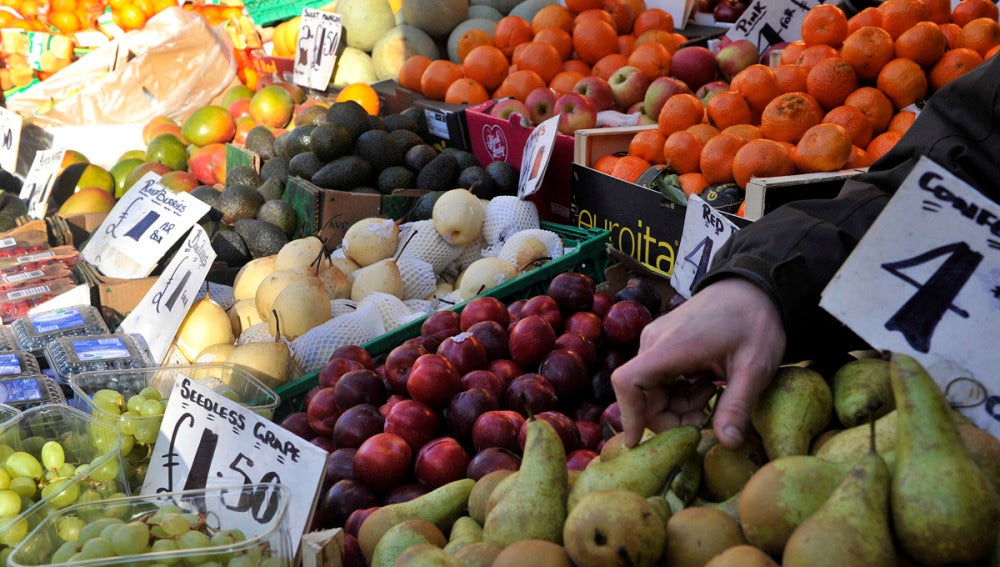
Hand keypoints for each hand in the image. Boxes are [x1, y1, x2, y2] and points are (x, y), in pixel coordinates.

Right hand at [610, 278, 786, 449]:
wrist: (753, 288)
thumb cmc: (755, 322)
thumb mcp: (754, 368)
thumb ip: (737, 406)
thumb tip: (728, 444)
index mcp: (670, 347)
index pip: (628, 382)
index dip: (627, 414)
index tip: (637, 443)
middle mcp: (654, 342)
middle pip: (640, 394)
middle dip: (669, 417)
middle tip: (706, 419)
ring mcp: (656, 341)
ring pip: (650, 389)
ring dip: (676, 405)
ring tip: (712, 398)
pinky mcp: (662, 343)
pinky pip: (658, 378)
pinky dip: (677, 392)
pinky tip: (706, 387)